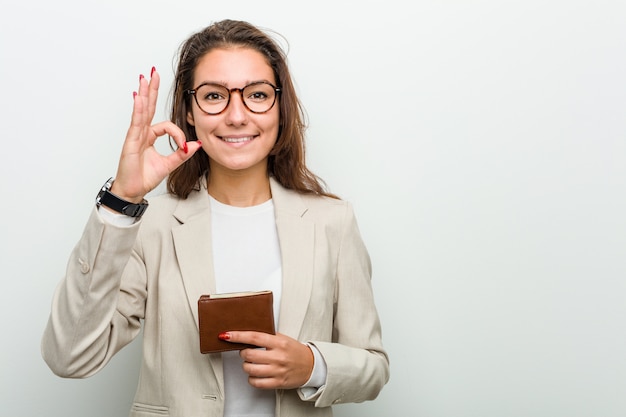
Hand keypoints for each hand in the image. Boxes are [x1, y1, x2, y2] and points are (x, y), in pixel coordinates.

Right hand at [110, 68, 202, 201]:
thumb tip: (198, 144)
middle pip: (148, 107)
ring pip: (141, 111)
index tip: (185, 147)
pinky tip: (139, 98)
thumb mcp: (169, 164)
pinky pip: (136, 123)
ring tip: (145, 78)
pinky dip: (138, 110)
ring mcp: (134, 136)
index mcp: (149, 136)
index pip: (167, 126)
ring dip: (145, 94)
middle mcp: (141, 133)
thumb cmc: (144, 177)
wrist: (133, 191)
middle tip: (153, 72)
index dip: (178, 134)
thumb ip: (183, 154)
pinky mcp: (131, 142)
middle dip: (152, 89)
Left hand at [223, 331, 313, 389]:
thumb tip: (246, 334)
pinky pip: (256, 382)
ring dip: (247, 365)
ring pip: (250, 369)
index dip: (237, 336)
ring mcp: (277, 371)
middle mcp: (278, 356)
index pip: (254, 337)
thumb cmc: (295, 351)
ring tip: (252, 363)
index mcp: (279, 342)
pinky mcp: (277, 383)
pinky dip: (252, 378)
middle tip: (247, 352)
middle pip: (249, 354)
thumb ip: (267, 336)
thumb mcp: (283, 338)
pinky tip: (256, 374)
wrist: (311, 366)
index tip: (226, 335)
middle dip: (243, 353)